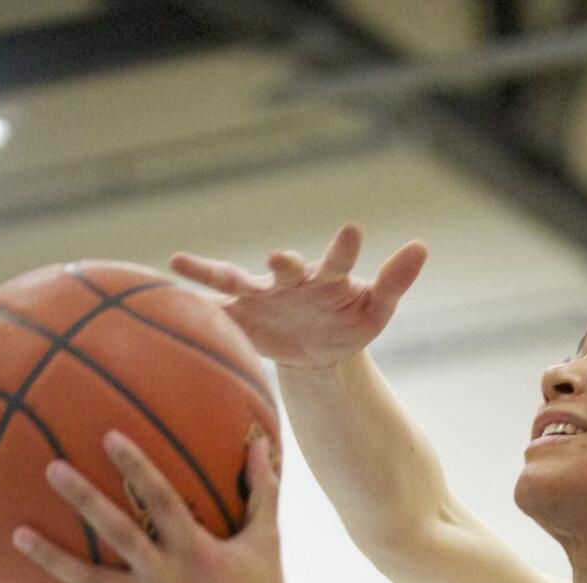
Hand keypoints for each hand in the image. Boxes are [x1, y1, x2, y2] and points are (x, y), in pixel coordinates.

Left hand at [11, 433, 299, 582]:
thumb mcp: (266, 541)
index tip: (108, 435)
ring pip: (91, 582)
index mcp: (198, 550)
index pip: (162, 499)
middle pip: (118, 533)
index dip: (137, 466)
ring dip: (52, 558)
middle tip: (51, 468)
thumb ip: (261, 491)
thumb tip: (259, 442)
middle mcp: (169, 578)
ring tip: (17, 535)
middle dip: (84, 499)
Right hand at [169, 223, 427, 369]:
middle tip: (282, 259)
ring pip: (236, 281)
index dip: (345, 247)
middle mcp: (290, 280)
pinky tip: (164, 282)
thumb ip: (394, 281)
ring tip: (180, 261)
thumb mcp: (376, 310)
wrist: (317, 348)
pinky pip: (213, 308)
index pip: (339, 260)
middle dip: (285, 264)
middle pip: (287, 269)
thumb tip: (422, 245)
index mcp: (328, 279)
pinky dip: (192, 299)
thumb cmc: (348, 323)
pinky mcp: (241, 317)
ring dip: (212, 272)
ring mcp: (262, 296)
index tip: (353, 229)